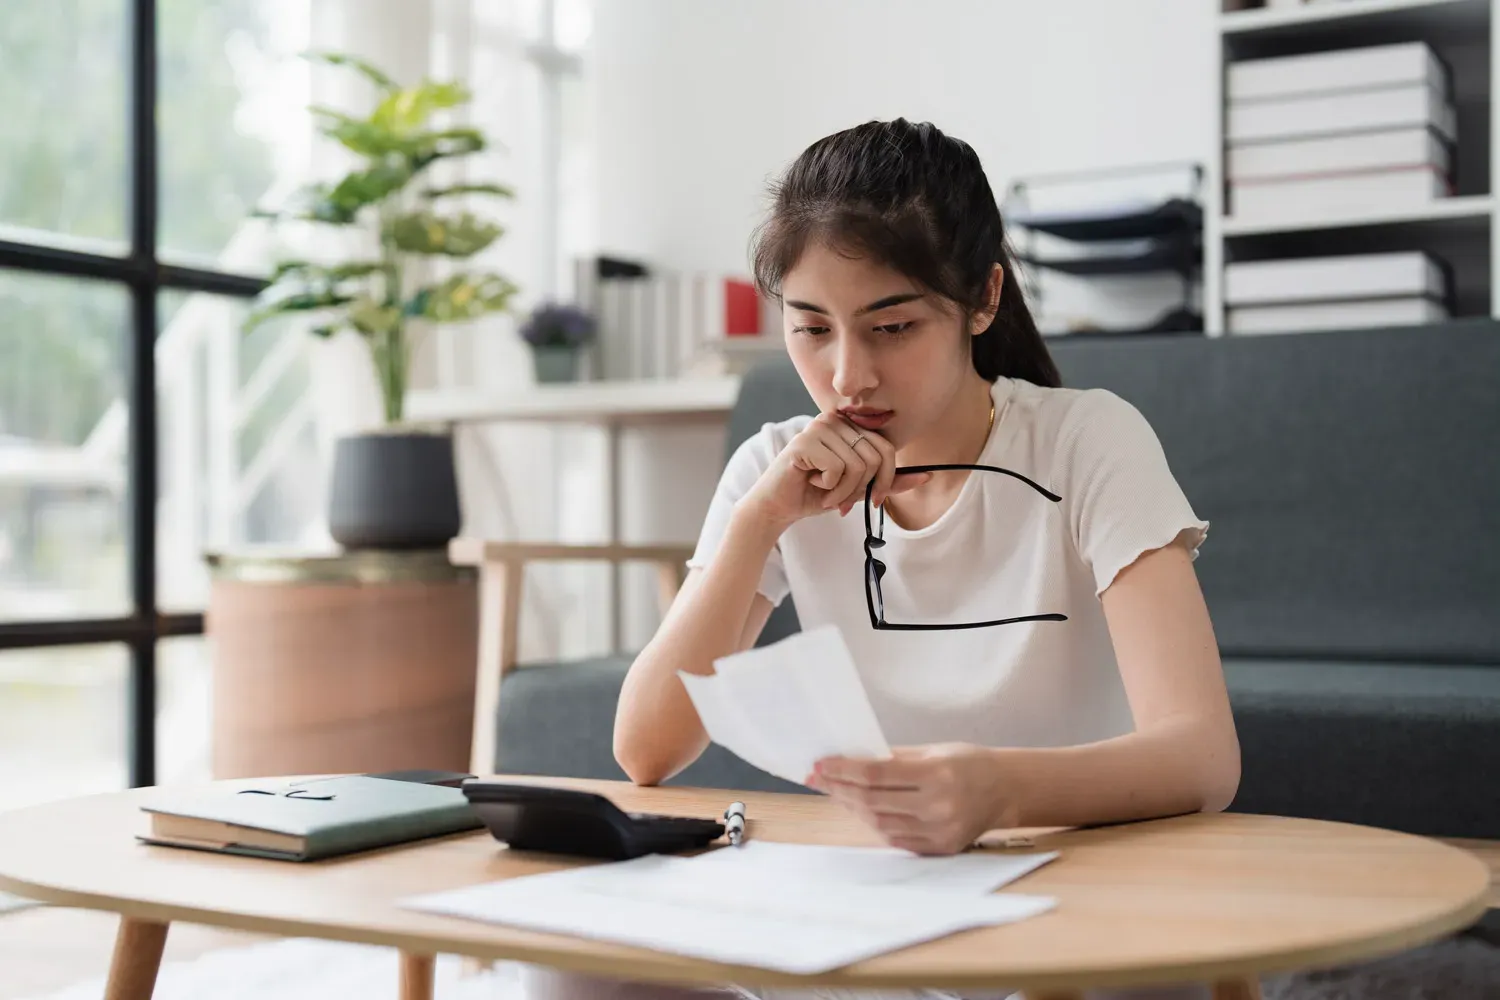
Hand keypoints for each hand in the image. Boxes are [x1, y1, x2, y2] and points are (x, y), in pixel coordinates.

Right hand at [737, 412, 930, 530]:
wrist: (778, 507)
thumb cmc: (815, 493)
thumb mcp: (858, 488)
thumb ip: (890, 481)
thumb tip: (928, 475)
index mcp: (847, 425)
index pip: (886, 447)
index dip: (885, 478)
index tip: (873, 499)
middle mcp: (834, 420)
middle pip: (874, 457)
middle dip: (862, 488)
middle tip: (841, 500)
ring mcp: (817, 428)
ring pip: (857, 465)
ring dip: (843, 491)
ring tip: (825, 493)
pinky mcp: (804, 442)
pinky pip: (837, 469)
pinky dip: (829, 488)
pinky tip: (811, 484)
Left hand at [807, 744, 1013, 855]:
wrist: (1006, 790)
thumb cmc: (969, 763)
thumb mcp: (933, 749)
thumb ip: (894, 757)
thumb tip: (852, 759)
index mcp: (937, 774)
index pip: (876, 775)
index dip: (843, 770)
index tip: (821, 764)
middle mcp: (939, 806)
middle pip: (873, 801)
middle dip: (840, 789)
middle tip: (818, 778)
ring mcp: (940, 832)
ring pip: (880, 824)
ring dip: (853, 808)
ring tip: (837, 793)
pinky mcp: (940, 848)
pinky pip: (896, 839)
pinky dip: (874, 824)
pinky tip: (861, 810)